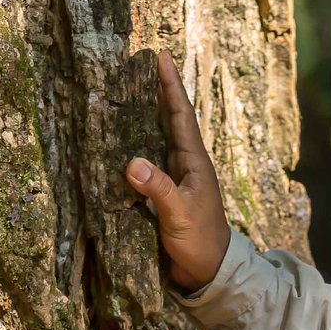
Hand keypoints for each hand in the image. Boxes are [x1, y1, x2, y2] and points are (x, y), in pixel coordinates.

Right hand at [124, 51, 230, 292]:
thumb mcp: (178, 214)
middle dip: (159, 92)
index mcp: (194, 162)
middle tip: (144, 64)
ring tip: (131, 91)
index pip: (181, 116)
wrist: (208, 271)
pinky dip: (136, 145)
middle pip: (170, 119)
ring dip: (147, 115)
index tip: (163, 57)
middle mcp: (186, 164)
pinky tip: (122, 139)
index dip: (171, 87)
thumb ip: (158, 189)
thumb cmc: (200, 241)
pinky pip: (149, 161)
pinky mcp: (164, 194)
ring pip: (159, 138)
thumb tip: (132, 162)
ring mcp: (176, 178)